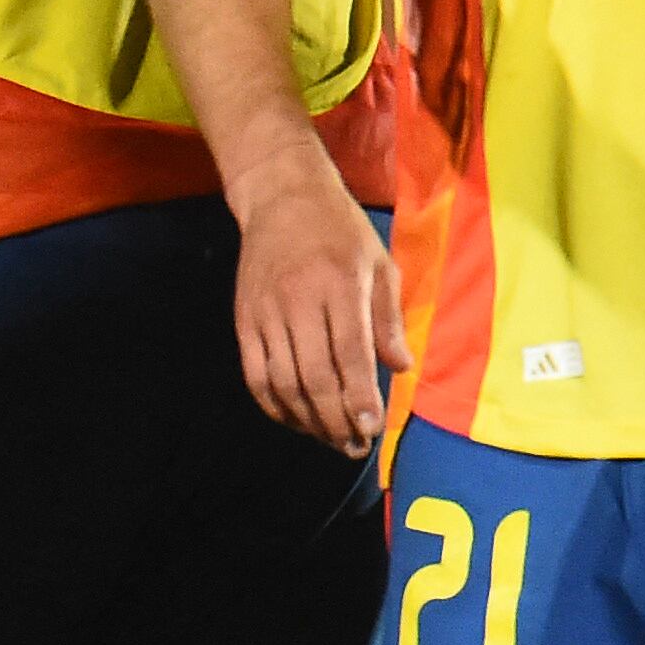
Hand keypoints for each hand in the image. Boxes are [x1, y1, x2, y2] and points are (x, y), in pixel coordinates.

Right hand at [229, 157, 402, 451]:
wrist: (281, 197)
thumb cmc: (340, 230)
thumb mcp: (379, 264)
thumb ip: (388, 318)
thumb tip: (399, 368)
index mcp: (339, 285)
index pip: (350, 352)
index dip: (360, 396)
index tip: (371, 429)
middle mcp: (299, 301)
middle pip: (314, 376)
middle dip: (336, 420)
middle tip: (354, 447)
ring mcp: (266, 312)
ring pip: (282, 382)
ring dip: (307, 420)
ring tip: (330, 440)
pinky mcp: (245, 319)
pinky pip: (255, 374)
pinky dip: (274, 405)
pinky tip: (295, 419)